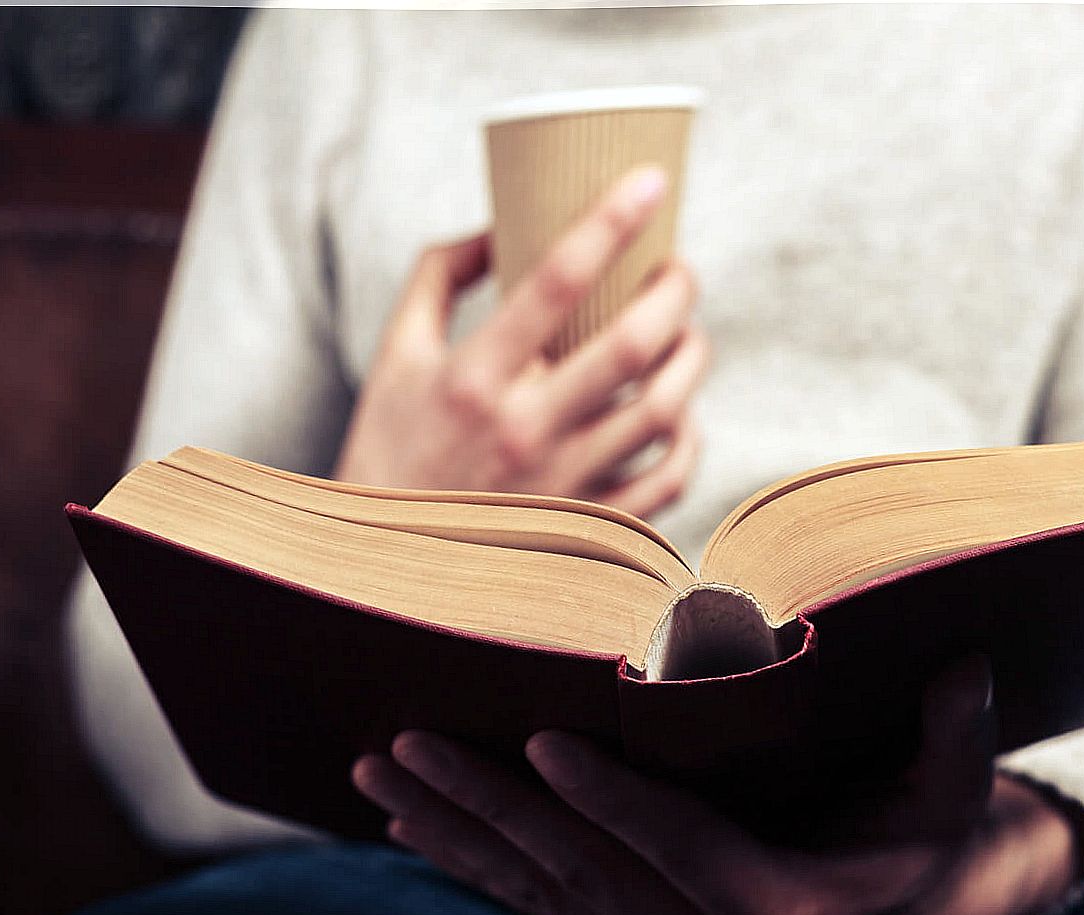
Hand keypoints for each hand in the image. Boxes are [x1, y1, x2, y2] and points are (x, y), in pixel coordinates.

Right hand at [334, 165, 707, 518]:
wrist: (391, 565)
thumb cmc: (394, 447)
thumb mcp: (395, 354)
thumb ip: (440, 276)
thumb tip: (502, 222)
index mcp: (472, 378)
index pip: (555, 281)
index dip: (610, 222)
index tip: (648, 181)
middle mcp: (523, 430)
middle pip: (632, 345)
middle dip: (675, 291)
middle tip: (679, 269)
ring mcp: (562, 484)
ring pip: (663, 411)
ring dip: (692, 358)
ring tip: (688, 334)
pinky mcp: (588, 526)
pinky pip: (668, 480)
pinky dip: (690, 441)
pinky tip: (682, 414)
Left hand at [352, 659, 1083, 914]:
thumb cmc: (923, 846)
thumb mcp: (953, 799)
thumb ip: (957, 737)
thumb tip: (967, 662)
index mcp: (780, 908)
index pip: (680, 845)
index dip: (612, 798)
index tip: (543, 741)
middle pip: (582, 867)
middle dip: (489, 803)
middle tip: (408, 742)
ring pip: (541, 892)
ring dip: (457, 833)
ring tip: (381, 777)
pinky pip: (539, 908)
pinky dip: (473, 865)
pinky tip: (410, 826)